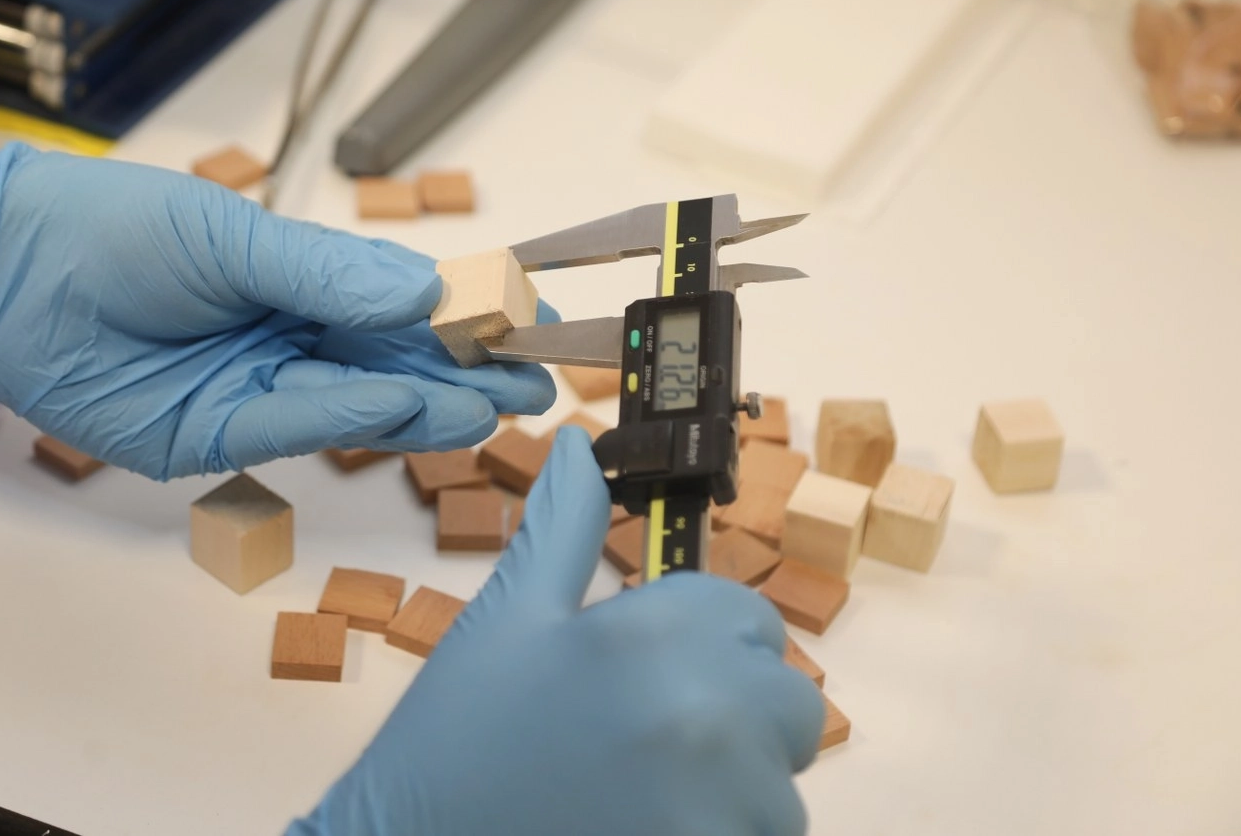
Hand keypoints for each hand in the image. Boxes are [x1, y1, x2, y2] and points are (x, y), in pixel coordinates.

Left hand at [0, 144, 553, 478]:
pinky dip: (348, 418)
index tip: (522, 320)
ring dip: (424, 407)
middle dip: (464, 376)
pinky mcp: (212, 437)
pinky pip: (293, 427)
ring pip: (355, 404)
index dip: (462, 316)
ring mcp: (252, 391)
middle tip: (534, 384)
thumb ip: (324, 273)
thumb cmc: (112, 229)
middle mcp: (285, 339)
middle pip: (391, 364)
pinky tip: (402, 406)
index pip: (399, 307)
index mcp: (298, 281)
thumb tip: (421, 294)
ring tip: (491, 404)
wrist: (6, 272)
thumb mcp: (230, 235)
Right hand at [293, 430, 823, 835]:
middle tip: (640, 746)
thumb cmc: (453, 748)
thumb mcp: (504, 623)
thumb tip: (576, 443)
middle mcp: (708, 714)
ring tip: (632, 799)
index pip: (750, 620)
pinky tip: (643, 833)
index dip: (703, 645)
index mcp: (653, 634)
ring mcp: (724, 806)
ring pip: (779, 787)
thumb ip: (562, 527)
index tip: (646, 678)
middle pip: (787, 704)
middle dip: (733, 721)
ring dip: (728, 795)